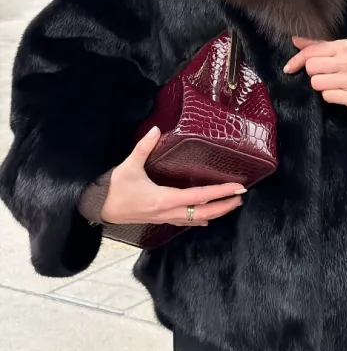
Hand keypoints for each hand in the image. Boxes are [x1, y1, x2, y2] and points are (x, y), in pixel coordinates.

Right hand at [100, 127, 245, 226]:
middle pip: (204, 212)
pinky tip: (207, 220)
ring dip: (216, 213)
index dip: (220, 192)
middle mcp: (169, 211)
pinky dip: (199, 219)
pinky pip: (186, 222)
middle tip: (241, 197)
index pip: (199, 197)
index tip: (237, 188)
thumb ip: (143, 147)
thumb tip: (156, 129)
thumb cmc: (115, 189)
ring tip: (231, 205)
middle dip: (224, 205)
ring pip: (197, 219)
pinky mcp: (161, 219)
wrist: (101, 210)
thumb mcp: (128, 166)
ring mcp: (165, 218)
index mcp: (164, 199)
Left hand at [283, 36, 346, 113]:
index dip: (296, 60)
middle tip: (324, 75)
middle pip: (311, 67)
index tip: (289, 68)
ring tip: (333, 85)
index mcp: (345, 46)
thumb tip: (295, 40)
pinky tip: (340, 94)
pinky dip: (330, 96)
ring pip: (317, 83)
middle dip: (313, 74)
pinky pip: (327, 97)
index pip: (312, 51)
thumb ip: (317, 46)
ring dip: (321, 86)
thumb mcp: (340, 53)